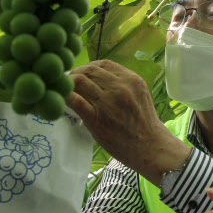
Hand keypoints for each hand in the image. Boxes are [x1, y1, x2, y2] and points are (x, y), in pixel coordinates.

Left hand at [66, 60, 190, 184]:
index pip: (103, 64)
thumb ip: (122, 85)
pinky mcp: (97, 118)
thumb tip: (97, 79)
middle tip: (68, 83)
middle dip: (76, 74)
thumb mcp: (139, 95)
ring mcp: (109, 102)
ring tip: (65, 92)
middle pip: (89, 70)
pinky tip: (62, 100)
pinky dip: (65, 97)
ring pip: (80, 81)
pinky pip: (76, 100)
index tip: (83, 75)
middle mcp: (121, 87)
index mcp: (132, 79)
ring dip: (68, 84)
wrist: (150, 148)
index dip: (89, 67)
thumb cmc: (143, 124)